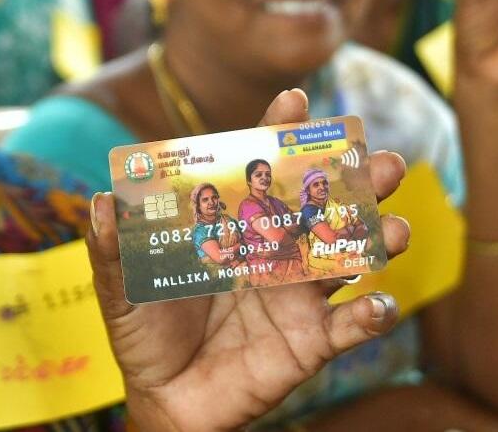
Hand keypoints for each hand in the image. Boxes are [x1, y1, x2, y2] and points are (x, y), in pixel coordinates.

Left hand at [86, 89, 411, 431]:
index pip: (261, 169)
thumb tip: (103, 201)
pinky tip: (377, 303)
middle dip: (356, 179)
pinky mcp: (311, 342)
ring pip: (350, 256)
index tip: (295, 101)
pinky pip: (351, 326)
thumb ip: (112, 246)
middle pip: (323, 204)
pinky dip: (373, 314)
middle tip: (384, 162)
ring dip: (377, 238)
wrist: (163, 398)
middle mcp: (274, 249)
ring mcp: (298, 294)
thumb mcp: (121, 287)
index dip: (278, 133)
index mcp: (234, 224)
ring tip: (394, 229)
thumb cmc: (144, 330)